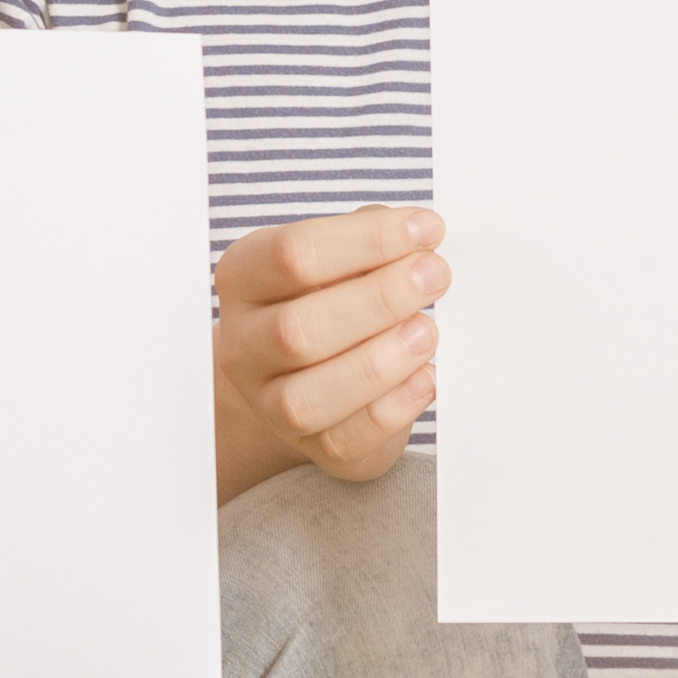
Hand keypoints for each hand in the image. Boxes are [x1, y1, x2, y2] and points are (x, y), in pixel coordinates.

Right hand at [214, 208, 444, 502]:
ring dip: (380, 362)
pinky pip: (344, 441)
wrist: (319, 369)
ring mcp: (268, 404)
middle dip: (378, 300)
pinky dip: (392, 408)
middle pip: (297, 329)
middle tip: (435, 277)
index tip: (427, 229)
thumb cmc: (336, 297)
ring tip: (427, 331)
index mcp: (244, 279)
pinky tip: (425, 377)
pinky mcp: (311, 448)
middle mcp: (243, 344)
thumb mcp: (343, 258)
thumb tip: (416, 238)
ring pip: (308, 398)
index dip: (366, 239)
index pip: (293, 254)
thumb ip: (371, 242)